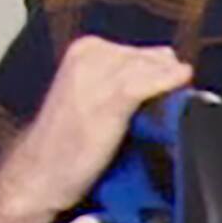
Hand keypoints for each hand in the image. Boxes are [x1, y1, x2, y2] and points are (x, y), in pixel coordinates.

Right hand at [0, 38, 194, 222]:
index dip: (162, 70)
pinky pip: (146, 85)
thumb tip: (169, 67)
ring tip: (181, 102)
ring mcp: (96, 75)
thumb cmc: (68, 143)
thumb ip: (123, 81)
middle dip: (167, 77)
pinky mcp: (107, 99)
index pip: (139, 52)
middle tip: (179, 99)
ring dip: (171, 84)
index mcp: (84, 50)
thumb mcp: (92, 98)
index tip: (177, 85)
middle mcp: (89, 56)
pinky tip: (181, 84)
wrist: (40, 173)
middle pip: (148, 59)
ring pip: (150, 70)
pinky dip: (167, 84)